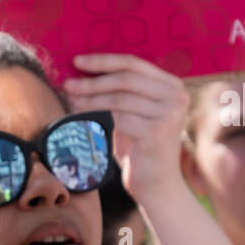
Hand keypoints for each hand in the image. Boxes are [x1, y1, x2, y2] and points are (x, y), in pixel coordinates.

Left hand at [64, 54, 189, 202]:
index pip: (134, 64)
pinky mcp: (157, 131)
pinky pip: (119, 117)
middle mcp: (176, 96)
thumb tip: (83, 70)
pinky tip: (81, 115)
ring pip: (119, 98)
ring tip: (71, 97)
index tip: (78, 61)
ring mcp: (169, 114)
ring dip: (90, 97)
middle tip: (69, 82)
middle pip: (126, 79)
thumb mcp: (133, 113)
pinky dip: (96, 115)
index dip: (104, 60)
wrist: (155, 183)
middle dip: (93, 79)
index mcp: (172, 86)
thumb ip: (120, 92)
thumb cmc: (139, 147)